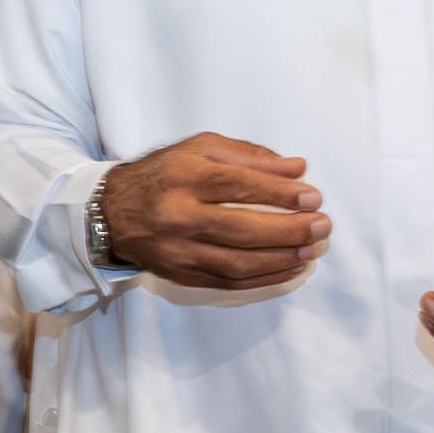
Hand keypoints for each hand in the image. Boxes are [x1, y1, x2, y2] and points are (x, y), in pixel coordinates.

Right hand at [97, 134, 328, 289]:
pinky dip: (264, 278)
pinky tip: (289, 268)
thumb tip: (297, 169)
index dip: (280, 194)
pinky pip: (228, 282)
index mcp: (183, 177)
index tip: (313, 197)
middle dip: (289, 230)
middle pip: (242, 229)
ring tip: (313, 250)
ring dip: (282, 259)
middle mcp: (178, 215)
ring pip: (238, 262)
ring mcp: (178, 250)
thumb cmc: (163, 173)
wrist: (111, 212)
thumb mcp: (199, 149)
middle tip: (322, 226)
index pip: (238, 186)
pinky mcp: (180, 274)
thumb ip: (249, 156)